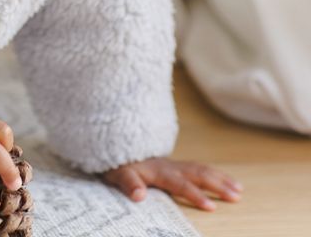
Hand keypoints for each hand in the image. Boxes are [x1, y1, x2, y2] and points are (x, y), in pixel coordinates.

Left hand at [101, 158, 242, 210]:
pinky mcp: (176, 165)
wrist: (117, 149)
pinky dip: (214, 173)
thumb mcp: (117, 174)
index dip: (195, 195)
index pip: (179, 184)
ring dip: (220, 179)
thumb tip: (139, 195)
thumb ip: (129, 183)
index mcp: (158, 170)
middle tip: (236, 196)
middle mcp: (170, 165)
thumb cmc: (118, 165)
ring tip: (239, 190)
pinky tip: (225, 180)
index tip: (211, 206)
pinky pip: (199, 168)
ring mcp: (174, 164)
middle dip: (217, 185)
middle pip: (197, 174)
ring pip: (201, 169)